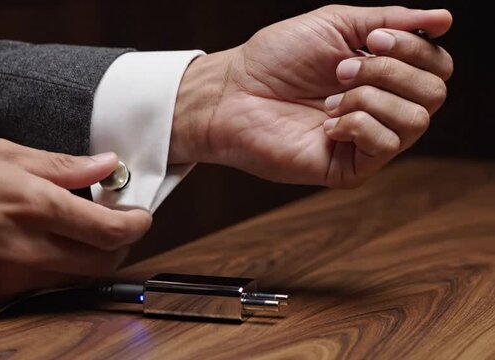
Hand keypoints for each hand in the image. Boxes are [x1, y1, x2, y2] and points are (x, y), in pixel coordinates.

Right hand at [0, 139, 151, 306]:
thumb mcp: (2, 154)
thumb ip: (61, 165)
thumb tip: (104, 165)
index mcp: (37, 208)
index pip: (111, 230)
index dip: (137, 223)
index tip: (138, 215)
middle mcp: (31, 251)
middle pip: (104, 263)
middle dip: (120, 244)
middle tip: (113, 224)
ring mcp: (14, 280)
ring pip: (78, 279)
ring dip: (90, 258)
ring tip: (77, 231)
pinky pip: (44, 288)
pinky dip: (56, 270)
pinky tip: (41, 248)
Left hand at [170, 5, 452, 186]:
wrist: (232, 92)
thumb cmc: (275, 59)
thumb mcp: (337, 25)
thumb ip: (391, 21)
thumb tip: (444, 19)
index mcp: (382, 75)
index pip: (436, 66)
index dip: (414, 48)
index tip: (370, 39)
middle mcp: (381, 108)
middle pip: (435, 93)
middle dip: (388, 71)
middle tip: (339, 70)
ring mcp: (366, 141)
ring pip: (416, 120)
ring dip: (369, 98)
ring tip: (329, 98)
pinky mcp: (349, 168)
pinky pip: (386, 144)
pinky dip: (357, 124)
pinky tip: (326, 123)